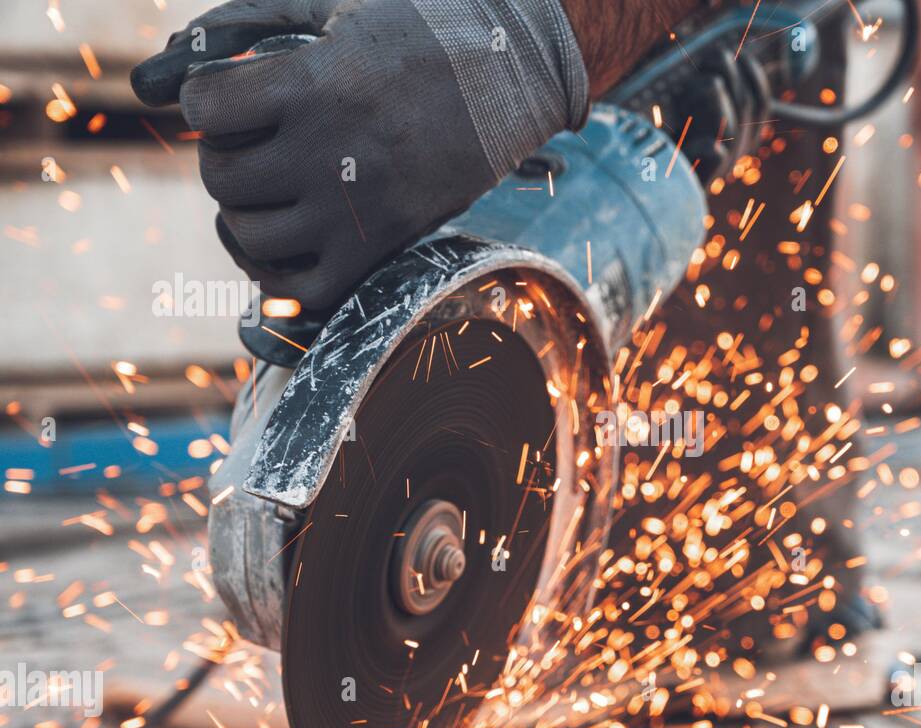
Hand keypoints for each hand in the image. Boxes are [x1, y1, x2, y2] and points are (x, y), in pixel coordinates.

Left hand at [133, 0, 587, 311]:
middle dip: (223, 159)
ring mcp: (357, 210)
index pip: (206, 107)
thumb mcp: (340, 10)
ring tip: (266, 195)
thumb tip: (189, 56)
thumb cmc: (426, 32)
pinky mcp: (383, 246)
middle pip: (223, 177)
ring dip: (244, 216)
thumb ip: (261, 25)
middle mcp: (329, 153)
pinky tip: (289, 243)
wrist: (514, 75)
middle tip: (248, 147)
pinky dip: (280, 274)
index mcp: (314, 84)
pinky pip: (303, 290)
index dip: (205, 100)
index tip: (226, 98)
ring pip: (251, 236)